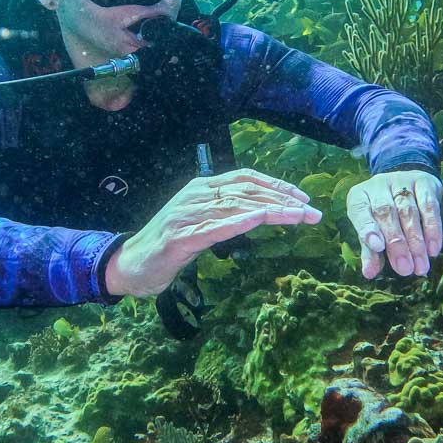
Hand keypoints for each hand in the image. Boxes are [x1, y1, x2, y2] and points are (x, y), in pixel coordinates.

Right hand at [104, 168, 321, 297]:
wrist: (130, 264)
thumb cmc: (167, 246)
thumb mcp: (200, 222)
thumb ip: (224, 213)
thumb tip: (258, 210)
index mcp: (201, 188)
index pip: (245, 178)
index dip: (276, 185)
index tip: (303, 198)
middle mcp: (196, 195)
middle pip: (248, 191)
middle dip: (284, 199)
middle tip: (312, 212)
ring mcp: (188, 215)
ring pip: (238, 207)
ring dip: (273, 210)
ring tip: (299, 217)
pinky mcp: (181, 237)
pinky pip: (216, 227)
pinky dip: (240, 221)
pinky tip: (260, 219)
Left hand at [346, 170, 442, 279]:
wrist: (406, 182)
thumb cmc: (383, 214)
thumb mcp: (372, 229)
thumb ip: (370, 251)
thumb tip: (369, 273)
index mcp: (359, 197)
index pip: (360, 212)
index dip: (368, 229)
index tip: (378, 247)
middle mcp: (378, 185)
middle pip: (386, 213)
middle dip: (397, 243)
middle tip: (405, 268)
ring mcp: (401, 181)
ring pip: (409, 211)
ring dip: (416, 242)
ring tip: (420, 266)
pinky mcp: (423, 182)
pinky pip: (429, 206)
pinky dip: (432, 228)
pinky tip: (433, 248)